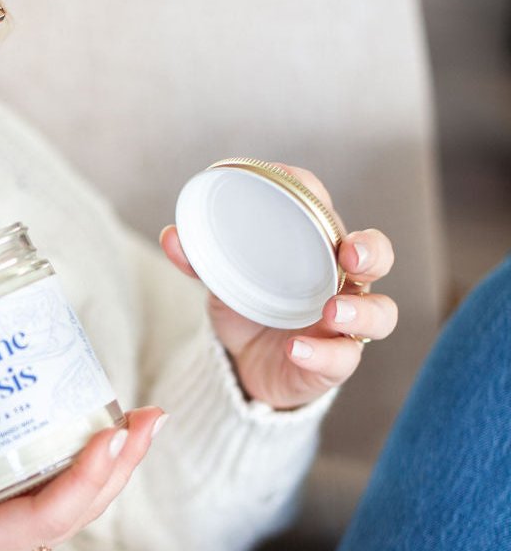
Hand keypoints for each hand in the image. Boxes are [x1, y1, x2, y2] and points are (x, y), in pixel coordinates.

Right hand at [0, 368, 164, 550]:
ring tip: (134, 425)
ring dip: (108, 473)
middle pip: (79, 512)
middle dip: (121, 466)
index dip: (86, 477)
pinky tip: (82, 447)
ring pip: (72, 514)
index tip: (114, 436)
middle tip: (151, 416)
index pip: (47, 517)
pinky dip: (77, 480)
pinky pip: (49, 512)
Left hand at [160, 164, 397, 410]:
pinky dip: (319, 353)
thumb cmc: (248, 311)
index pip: (325, 210)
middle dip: (372, 250)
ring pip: (380, 312)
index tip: (292, 183)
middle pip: (377, 257)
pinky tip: (295, 349)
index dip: (315, 194)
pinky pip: (341, 358)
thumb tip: (171, 236)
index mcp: (317, 249)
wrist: (244, 367)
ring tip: (332, 310)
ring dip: (361, 309)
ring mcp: (344, 323)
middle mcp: (341, 282)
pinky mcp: (335, 361)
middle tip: (350, 252)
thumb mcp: (223, 283)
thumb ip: (200, 261)